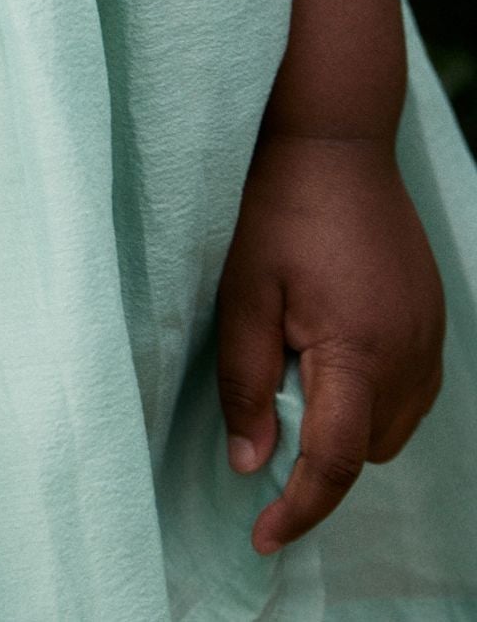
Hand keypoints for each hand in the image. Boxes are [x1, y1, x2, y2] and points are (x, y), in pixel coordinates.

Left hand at [217, 129, 443, 553]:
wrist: (335, 138)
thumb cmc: (279, 208)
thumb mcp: (242, 292)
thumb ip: (245, 382)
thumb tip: (250, 464)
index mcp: (359, 351)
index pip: (335, 462)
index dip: (298, 510)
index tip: (263, 537)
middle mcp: (409, 356)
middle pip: (367, 452)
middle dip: (317, 457)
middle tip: (264, 413)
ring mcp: (430, 338)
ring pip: (392, 428)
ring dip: (346, 426)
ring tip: (295, 366)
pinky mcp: (433, 320)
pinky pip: (408, 392)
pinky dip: (371, 396)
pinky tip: (331, 352)